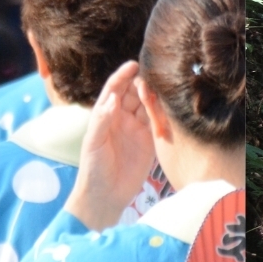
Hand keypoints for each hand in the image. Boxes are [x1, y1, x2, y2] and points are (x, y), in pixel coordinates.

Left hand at [64, 61, 155, 229]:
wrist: (105, 196)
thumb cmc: (93, 169)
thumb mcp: (94, 143)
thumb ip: (103, 120)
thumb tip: (113, 98)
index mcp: (105, 116)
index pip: (114, 90)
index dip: (122, 76)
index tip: (133, 65)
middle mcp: (121, 119)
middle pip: (133, 94)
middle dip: (141, 83)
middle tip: (151, 78)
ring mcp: (136, 129)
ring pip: (146, 106)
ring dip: (153, 96)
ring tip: (161, 89)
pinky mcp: (149, 142)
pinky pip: (157, 122)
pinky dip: (162, 113)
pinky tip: (168, 105)